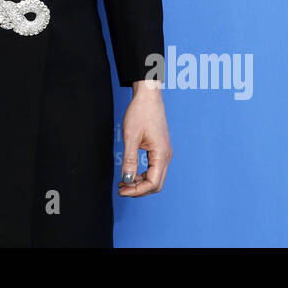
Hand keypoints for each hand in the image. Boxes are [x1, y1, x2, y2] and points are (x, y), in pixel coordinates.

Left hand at [117, 80, 171, 196]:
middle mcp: (166, 156)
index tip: (122, 190)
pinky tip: (130, 173)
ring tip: (123, 182)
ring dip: (140, 182)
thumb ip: (130, 160)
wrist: (148, 97)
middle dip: (139, 189)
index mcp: (161, 154)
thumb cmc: (140, 113)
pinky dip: (142, 174)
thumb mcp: (131, 137)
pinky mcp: (160, 149)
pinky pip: (153, 168)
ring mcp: (164, 153)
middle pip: (156, 183)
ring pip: (155, 177)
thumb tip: (127, 179)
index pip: (153, 183)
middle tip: (121, 189)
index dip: (137, 190)